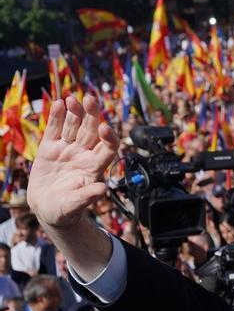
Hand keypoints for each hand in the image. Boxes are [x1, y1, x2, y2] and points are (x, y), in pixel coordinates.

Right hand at [27, 96, 118, 230]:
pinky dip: (56, 117)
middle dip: (92, 115)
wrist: (47, 209)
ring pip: (74, 126)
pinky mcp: (50, 148)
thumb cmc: (65, 211)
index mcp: (94, 167)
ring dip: (75, 112)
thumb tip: (103, 188)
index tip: (104, 127)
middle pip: (91, 131)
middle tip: (90, 99)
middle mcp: (83, 155)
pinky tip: (58, 103)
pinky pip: (55, 129)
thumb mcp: (74, 206)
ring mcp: (67, 150)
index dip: (109, 137)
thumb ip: (87, 197)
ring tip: (73, 99)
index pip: (108, 148)